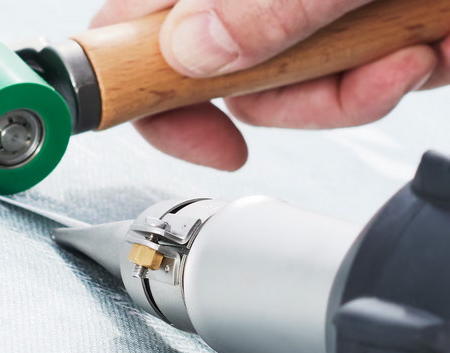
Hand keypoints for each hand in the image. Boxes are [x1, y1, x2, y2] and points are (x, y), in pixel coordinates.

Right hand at [91, 0, 449, 169]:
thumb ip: (262, 0)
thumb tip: (191, 52)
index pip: (137, 23)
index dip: (146, 87)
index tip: (188, 133)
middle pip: (226, 71)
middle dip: (290, 98)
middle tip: (346, 81)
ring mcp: (305, 4)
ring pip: (291, 83)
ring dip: (354, 88)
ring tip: (411, 50)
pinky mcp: (354, 18)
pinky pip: (347, 73)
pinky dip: (389, 74)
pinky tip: (427, 42)